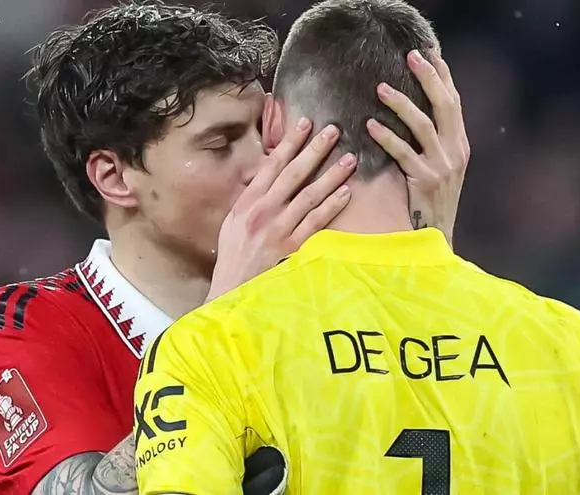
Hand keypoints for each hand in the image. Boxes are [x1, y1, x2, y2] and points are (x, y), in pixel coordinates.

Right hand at [207, 119, 355, 300]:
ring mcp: (278, 228)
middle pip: (294, 174)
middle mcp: (263, 211)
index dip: (290, 142)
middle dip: (314, 150)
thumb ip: (252, 197)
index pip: (272, 164)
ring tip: (349, 159)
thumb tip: (269, 175)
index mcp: (248, 201)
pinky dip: (331, 207)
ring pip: (309, 195)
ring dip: (331, 176)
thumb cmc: (233, 253)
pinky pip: (316, 223)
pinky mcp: (291, 247)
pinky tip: (346, 193)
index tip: (305, 123)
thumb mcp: (233, 220)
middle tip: (333, 131)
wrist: (230, 287)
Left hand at [367, 49, 469, 246]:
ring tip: (380, 88)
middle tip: (411, 56)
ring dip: (401, 104)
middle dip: (428, 78)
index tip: (430, 53)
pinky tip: (370, 125)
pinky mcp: (424, 181)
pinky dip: (386, 137)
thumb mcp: (441, 166)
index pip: (454, 102)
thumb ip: (434, 140)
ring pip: (423, 125)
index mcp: (460, 144)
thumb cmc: (432, 200)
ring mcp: (442, 166)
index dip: (444, 76)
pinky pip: (403, 153)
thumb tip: (416, 111)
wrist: (437, 235)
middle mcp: (456, 151)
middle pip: (444, 105)